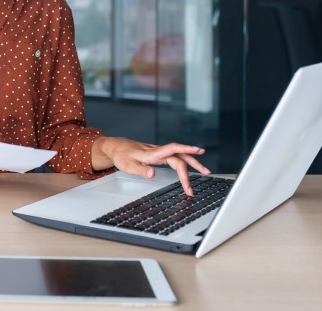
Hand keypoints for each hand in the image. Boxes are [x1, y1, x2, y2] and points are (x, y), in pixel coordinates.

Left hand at [91, 137, 209, 195]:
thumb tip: (153, 174)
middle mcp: (157, 151)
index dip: (185, 149)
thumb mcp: (127, 166)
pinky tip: (191, 167)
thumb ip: (140, 171)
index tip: (199, 150)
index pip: (171, 149)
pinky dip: (185, 162)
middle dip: (193, 165)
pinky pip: (175, 157)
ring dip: (192, 163)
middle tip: (206, 174)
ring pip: (179, 156)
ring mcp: (159, 152)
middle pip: (179, 156)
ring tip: (205, 172)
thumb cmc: (121, 156)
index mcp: (151, 154)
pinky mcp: (158, 154)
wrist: (116, 147)